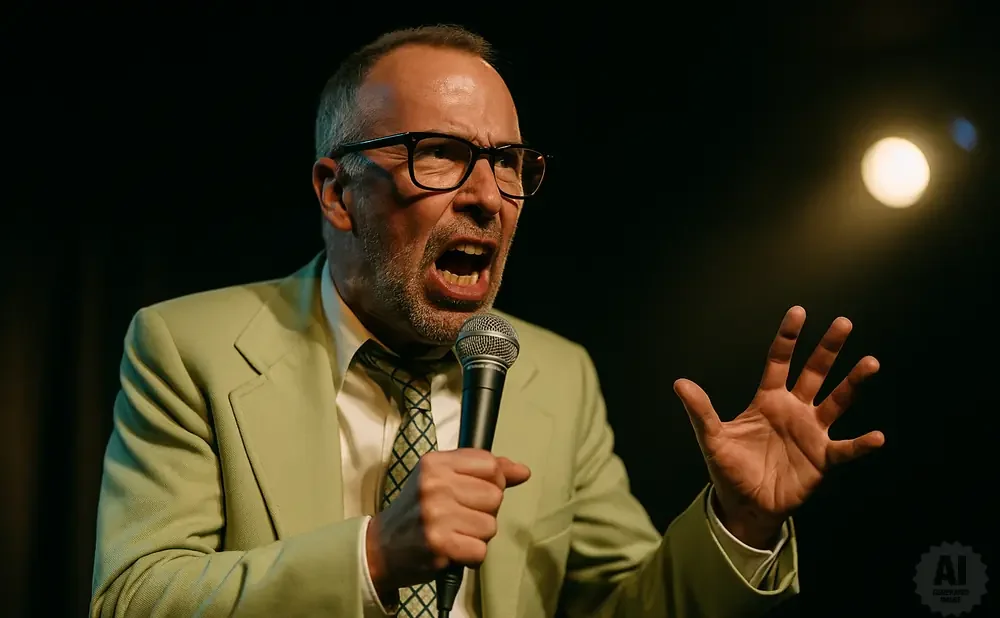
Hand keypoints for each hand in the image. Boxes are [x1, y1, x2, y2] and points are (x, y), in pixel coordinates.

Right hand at [365, 449, 530, 599]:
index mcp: (435, 463)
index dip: (493, 482)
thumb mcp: (442, 479)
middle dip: (484, 511)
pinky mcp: (439, 544)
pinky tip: (453, 550)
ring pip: (490, 525)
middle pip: (495, 496)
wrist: (380, 548)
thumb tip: (523, 471)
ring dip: (478, 536)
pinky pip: (481, 550)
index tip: (476, 493)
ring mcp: (436, 515)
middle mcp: (434, 485)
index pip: (490, 465)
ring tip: (455, 534)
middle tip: (460, 517)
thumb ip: (482, 471)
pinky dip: (471, 556)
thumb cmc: (417, 511)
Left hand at [674, 306, 884, 547]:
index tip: (799, 311)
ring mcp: (811, 432)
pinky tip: (877, 436)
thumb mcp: (712, 438)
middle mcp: (794, 410)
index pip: (779, 361)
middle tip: (844, 322)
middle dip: (828, 348)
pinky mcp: (822, 458)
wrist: (746, 504)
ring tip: (870, 362)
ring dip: (853, 383)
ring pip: (837, 401)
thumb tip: (680, 383)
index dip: (788, 338)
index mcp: (768, 400)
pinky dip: (861, 444)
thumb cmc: (730, 468)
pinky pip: (846, 448)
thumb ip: (701, 411)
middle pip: (814, 372)